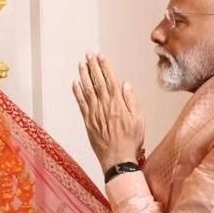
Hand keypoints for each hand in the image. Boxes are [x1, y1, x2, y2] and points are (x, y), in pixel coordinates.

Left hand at [72, 53, 145, 172]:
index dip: (105, 67)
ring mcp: (94, 113)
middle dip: (93, 66)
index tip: (101, 56)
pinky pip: (81, 103)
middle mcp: (104, 106)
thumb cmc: (131, 140)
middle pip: (97, 81)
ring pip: (87, 90)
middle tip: (88, 54)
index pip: (110, 80)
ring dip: (84, 75)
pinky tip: (75, 83)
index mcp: (118, 104)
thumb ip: (131, 101)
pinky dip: (77, 92)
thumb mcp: (139, 120)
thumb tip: (125, 84)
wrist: (118, 158)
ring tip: (81, 64)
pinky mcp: (88, 121)